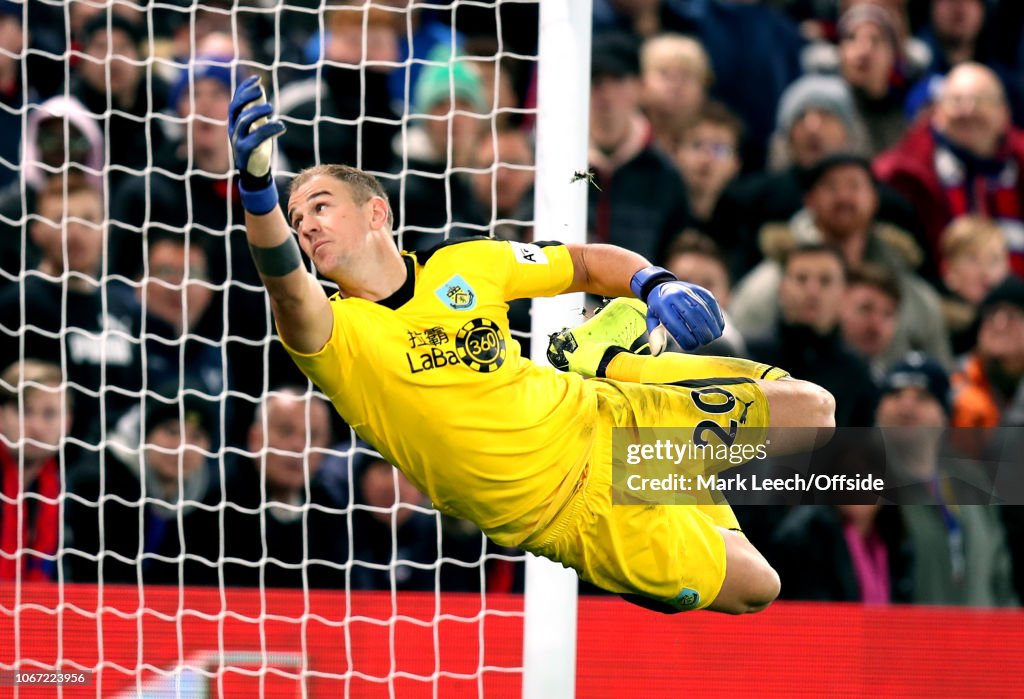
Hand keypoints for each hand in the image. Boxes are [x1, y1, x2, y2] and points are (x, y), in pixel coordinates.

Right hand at [228, 75, 285, 212]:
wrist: (255, 172)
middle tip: (261, 90)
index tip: (257, 78)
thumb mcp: (257, 125)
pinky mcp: (246, 151)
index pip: (236, 101)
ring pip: (243, 122)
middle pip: (235, 109)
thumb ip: (257, 109)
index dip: (244, 89)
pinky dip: (268, 129)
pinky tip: (281, 126)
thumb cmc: (257, 146)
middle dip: (247, 97)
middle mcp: (233, 130)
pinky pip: (255, 138)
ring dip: (257, 112)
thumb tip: (261, 89)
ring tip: (271, 108)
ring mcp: (237, 141)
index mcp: (235, 122)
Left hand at [631, 266, 724, 351]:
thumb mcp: (652, 319)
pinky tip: (718, 328)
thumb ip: (655, 336)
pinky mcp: (702, 291)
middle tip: (705, 342)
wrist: (663, 285)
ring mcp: (690, 291)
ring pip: (704, 310)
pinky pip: (712, 304)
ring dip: (711, 325)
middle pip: (692, 315)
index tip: (691, 346)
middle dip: (701, 331)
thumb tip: (656, 353)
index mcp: (662, 304)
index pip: (675, 323)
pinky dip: (717, 317)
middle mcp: (676, 295)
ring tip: (713, 337)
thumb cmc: (658, 308)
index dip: (685, 337)